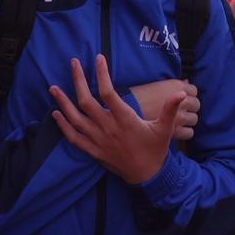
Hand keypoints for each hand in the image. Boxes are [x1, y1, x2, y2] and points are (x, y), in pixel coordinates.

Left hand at [50, 55, 184, 185]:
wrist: (146, 176)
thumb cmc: (155, 150)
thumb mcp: (165, 129)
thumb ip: (170, 109)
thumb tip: (181, 92)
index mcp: (124, 119)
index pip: (108, 92)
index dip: (102, 74)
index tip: (99, 58)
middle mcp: (107, 128)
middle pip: (86, 102)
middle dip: (77, 80)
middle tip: (73, 63)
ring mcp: (98, 140)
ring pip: (75, 119)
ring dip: (63, 102)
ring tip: (53, 87)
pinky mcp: (93, 151)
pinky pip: (73, 138)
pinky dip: (63, 126)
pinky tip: (55, 114)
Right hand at [129, 78, 200, 142]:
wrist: (127, 113)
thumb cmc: (139, 98)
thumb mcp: (157, 85)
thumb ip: (174, 84)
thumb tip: (187, 82)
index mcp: (176, 86)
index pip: (193, 90)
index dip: (189, 94)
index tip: (183, 98)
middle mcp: (181, 101)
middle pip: (196, 104)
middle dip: (190, 107)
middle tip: (182, 110)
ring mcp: (180, 117)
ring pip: (193, 119)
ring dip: (188, 119)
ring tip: (179, 121)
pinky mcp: (176, 131)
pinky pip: (189, 132)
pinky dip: (185, 131)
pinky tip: (178, 130)